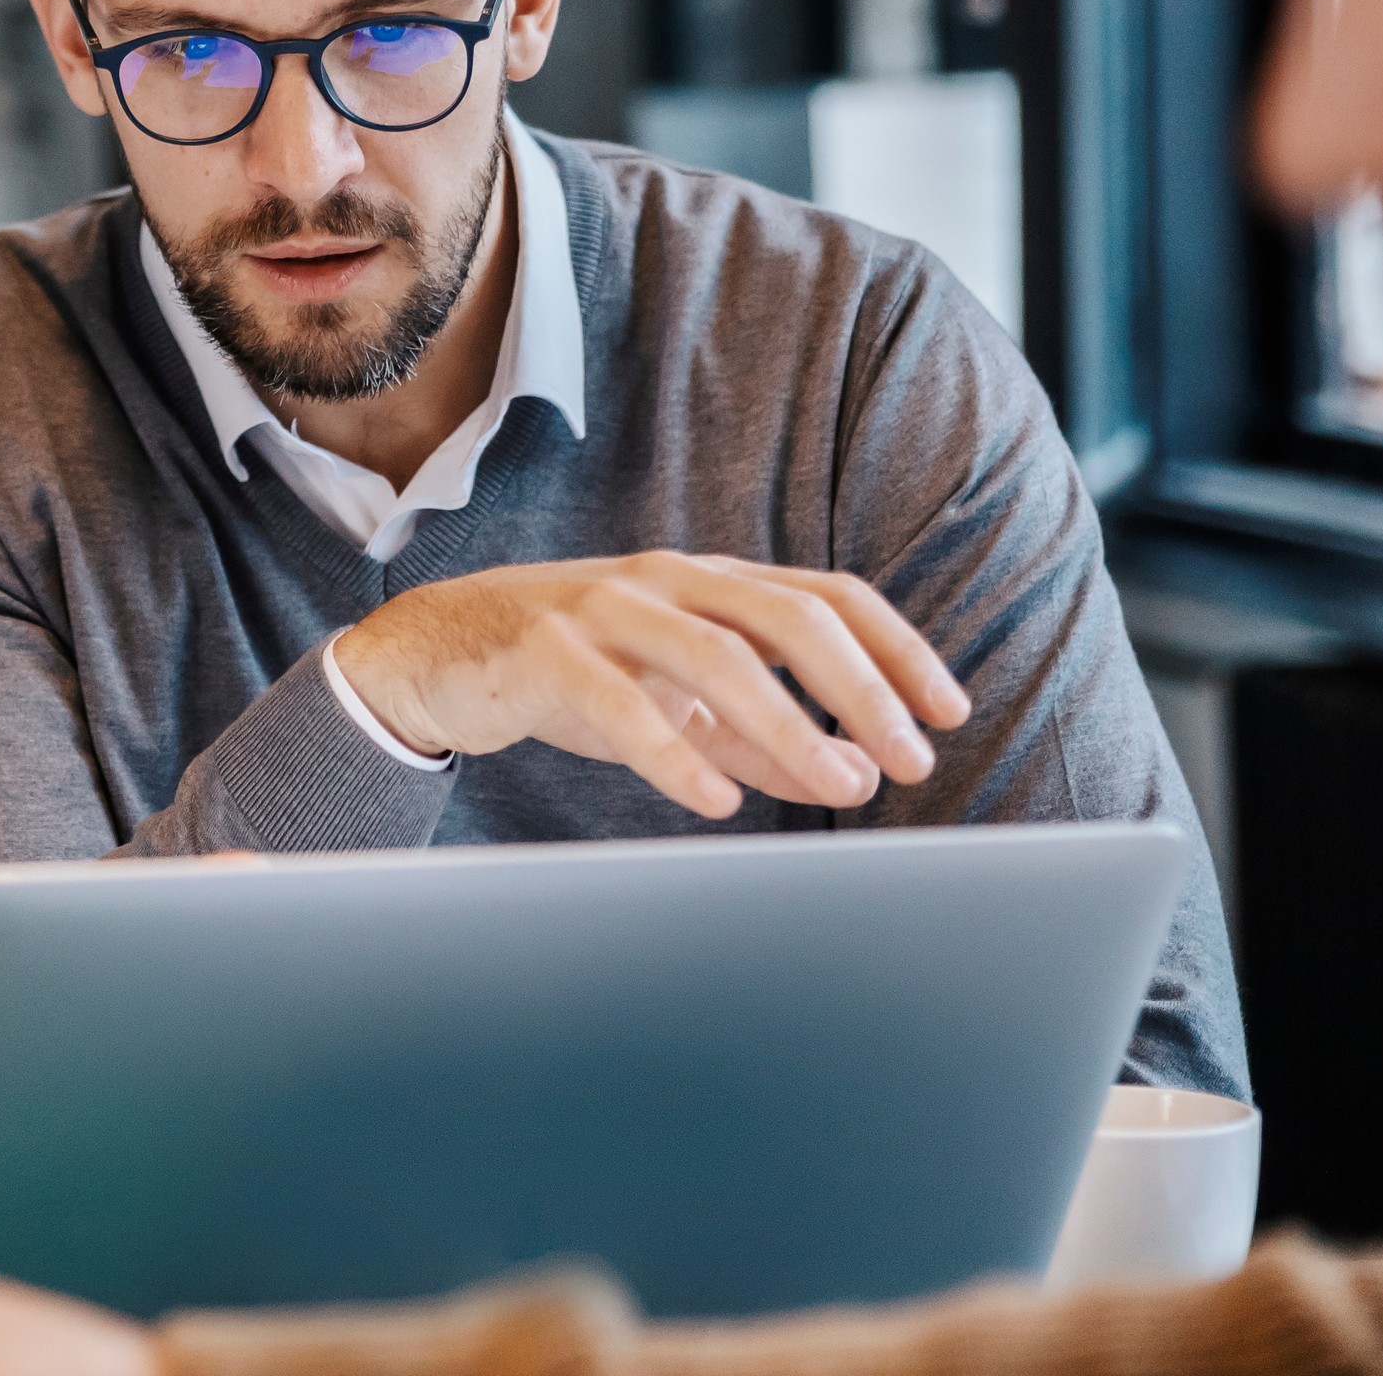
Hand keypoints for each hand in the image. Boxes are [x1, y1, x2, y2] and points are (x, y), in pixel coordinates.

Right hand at [330, 553, 969, 818]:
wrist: (433, 653)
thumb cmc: (569, 674)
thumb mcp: (676, 703)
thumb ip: (760, 737)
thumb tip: (853, 774)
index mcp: (706, 582)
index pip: (825, 597)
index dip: (896, 650)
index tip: (948, 713)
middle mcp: (664, 580)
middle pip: (786, 616)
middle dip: (861, 688)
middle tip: (911, 759)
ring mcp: (601, 607)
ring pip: (714, 653)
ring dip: (789, 724)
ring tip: (838, 785)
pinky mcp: (543, 649)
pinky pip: (620, 701)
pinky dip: (676, 753)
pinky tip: (716, 802)